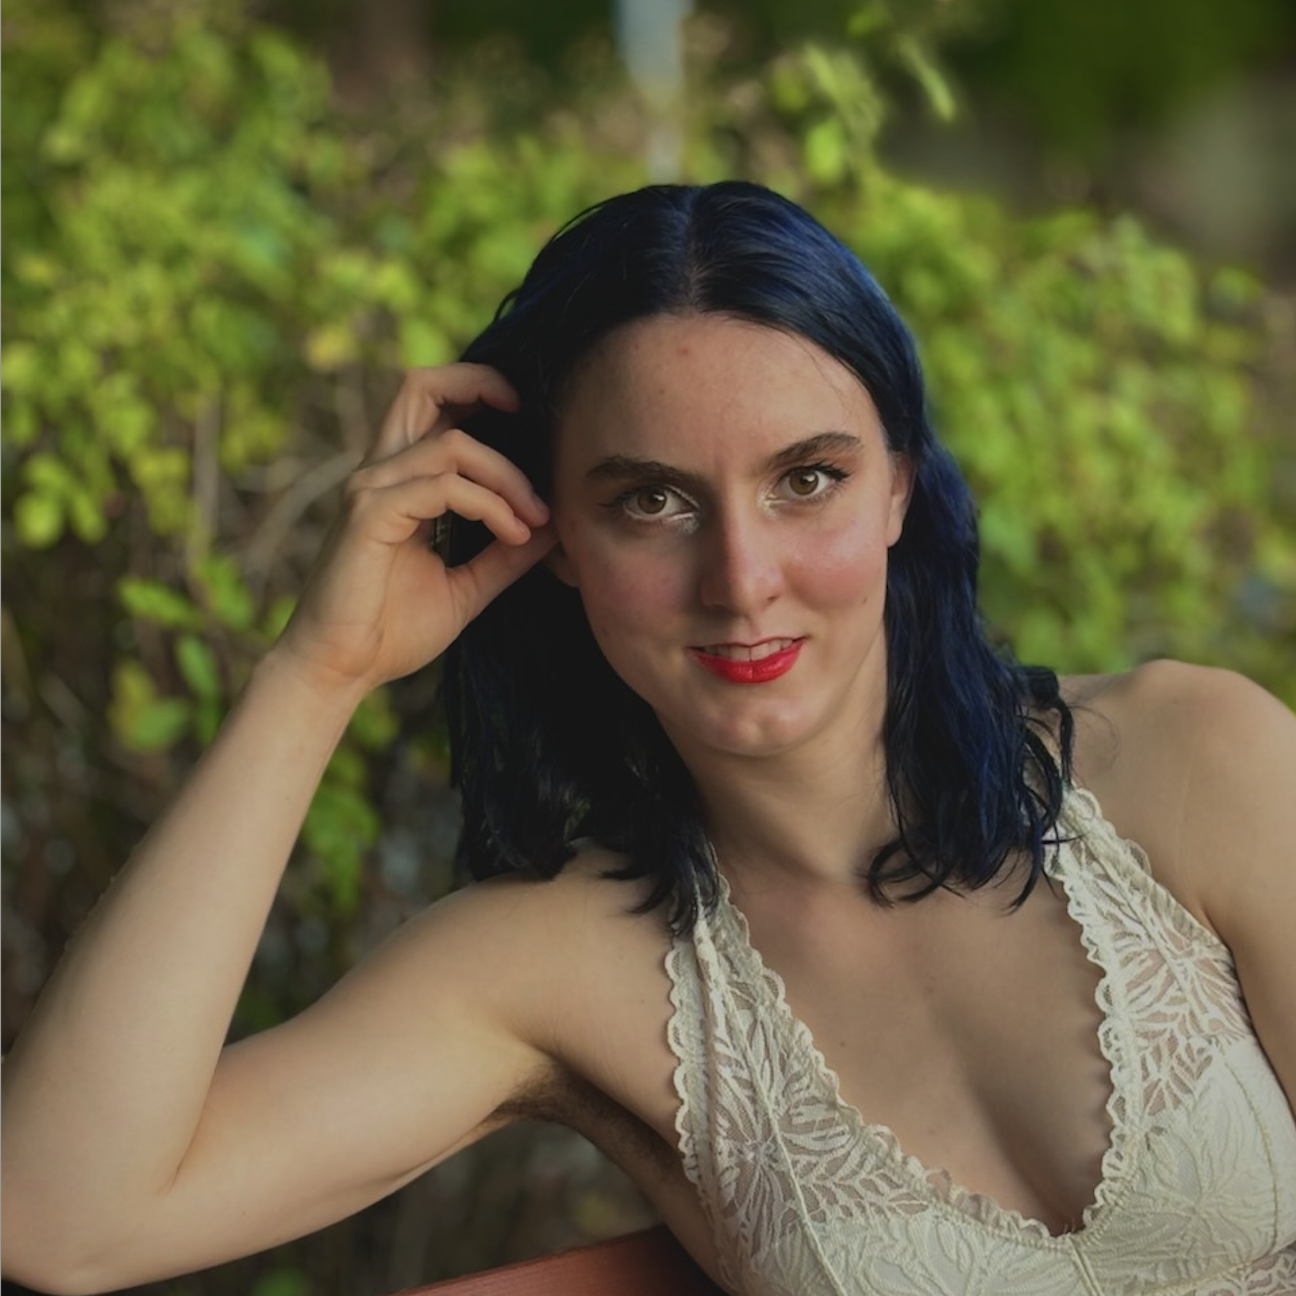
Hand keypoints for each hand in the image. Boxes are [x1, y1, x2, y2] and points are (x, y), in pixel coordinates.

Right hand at [274, 365, 555, 696]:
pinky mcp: (370, 515)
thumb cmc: (392, 630)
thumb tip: (554, 529)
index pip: (430, 405)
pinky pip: (444, 487)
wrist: (342, 670)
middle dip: (483, 385)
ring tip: (536, 520)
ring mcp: (371, 490)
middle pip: (422, 386)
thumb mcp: (467, 587)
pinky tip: (514, 536)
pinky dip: (490, 505)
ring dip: (508, 478)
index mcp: (398, 481)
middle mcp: (380, 473)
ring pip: (454, 445)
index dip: (477, 390)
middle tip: (534, 418)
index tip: (528, 420)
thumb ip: (504, 555)